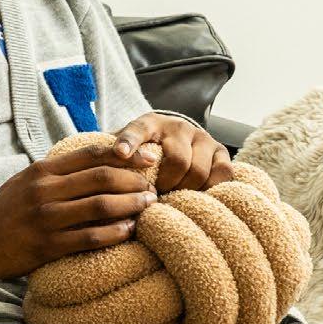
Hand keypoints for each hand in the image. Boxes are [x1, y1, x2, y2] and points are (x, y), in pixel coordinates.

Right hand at [0, 141, 158, 280]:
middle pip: (102, 178)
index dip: (125, 154)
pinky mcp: (48, 245)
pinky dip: (115, 233)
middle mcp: (45, 191)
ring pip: (101, 206)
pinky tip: (129, 231)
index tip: (148, 158)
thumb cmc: (8, 210)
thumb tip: (99, 160)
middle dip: (134, 181)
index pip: (91, 155)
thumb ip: (58, 171)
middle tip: (152, 187)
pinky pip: (91, 237)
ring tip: (147, 206)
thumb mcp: (26, 180)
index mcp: (42, 171)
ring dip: (131, 205)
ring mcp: (46, 218)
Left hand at [111, 113, 231, 192]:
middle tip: (155, 197)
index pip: (137, 130)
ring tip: (173, 200)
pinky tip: (198, 197)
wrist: (173, 135)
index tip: (119, 153)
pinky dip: (211, 189)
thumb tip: (99, 184)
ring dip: (185, 190)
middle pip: (177, 161)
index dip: (128, 142)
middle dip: (166, 184)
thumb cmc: (143, 149)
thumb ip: (113, 159)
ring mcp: (202, 137)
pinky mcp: (221, 150)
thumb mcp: (126, 148)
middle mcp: (178, 127)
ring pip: (199, 170)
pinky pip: (223, 173)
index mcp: (148, 124)